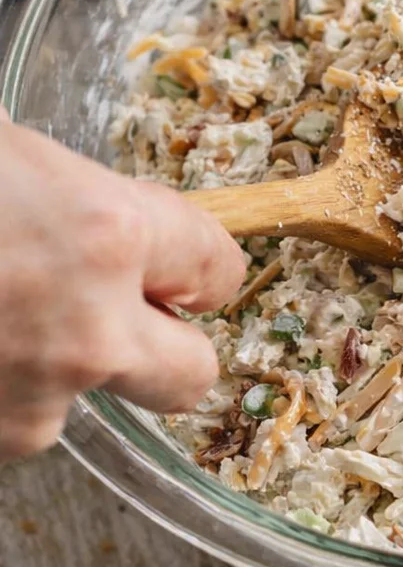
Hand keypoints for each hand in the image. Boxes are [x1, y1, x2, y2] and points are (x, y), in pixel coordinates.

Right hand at [0, 119, 244, 461]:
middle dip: (172, 344)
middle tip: (122, 313)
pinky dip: (2, 385)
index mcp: (107, 233)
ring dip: (59, 365)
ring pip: (88, 398)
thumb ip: (71, 189)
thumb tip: (88, 199)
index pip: (216, 264)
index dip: (199, 263)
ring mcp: (36, 401)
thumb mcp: (11, 147)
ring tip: (2, 310)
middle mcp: (91, 333)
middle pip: (192, 372)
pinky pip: (16, 418)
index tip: (182, 265)